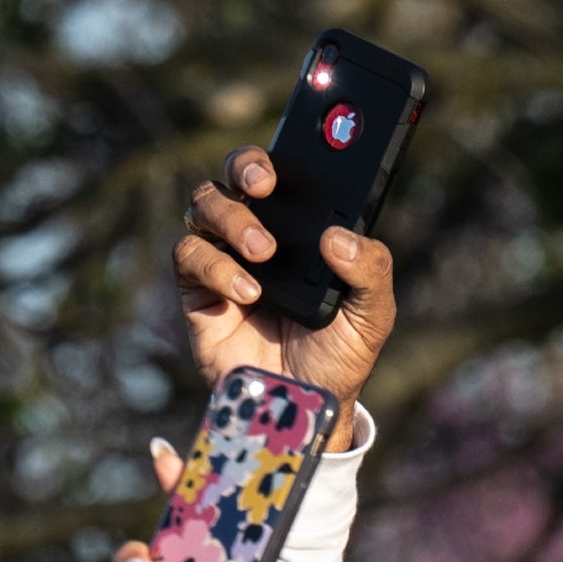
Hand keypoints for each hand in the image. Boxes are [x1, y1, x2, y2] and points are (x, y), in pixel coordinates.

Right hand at [172, 151, 401, 412]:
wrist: (303, 406)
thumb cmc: (339, 354)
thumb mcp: (372, 315)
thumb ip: (371, 271)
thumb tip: (338, 236)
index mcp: (303, 230)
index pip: (287, 175)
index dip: (281, 154)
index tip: (292, 155)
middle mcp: (260, 233)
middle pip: (236, 175)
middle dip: (246, 167)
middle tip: (264, 186)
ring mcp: (225, 257)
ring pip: (206, 204)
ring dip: (233, 220)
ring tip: (263, 254)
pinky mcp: (198, 288)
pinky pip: (189, 253)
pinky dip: (217, 267)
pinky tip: (247, 292)